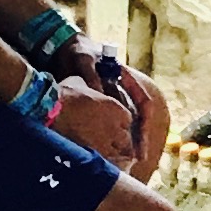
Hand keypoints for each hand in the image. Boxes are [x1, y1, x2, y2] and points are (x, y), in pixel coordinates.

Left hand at [62, 46, 172, 177]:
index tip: (143, 137)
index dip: (145, 122)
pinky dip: (112, 138)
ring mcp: (113, 99)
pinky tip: (109, 151)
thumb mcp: (84, 61)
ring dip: (128, 142)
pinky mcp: (101, 106)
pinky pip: (111, 125)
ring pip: (127, 124)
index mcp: (126, 79)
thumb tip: (100, 94)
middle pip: (138, 118)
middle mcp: (123, 91)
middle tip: (138, 157)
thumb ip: (91, 76)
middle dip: (139, 139)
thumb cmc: (78, 53)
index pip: (144, 102)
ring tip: (128, 160)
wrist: (65, 50)